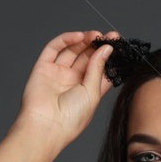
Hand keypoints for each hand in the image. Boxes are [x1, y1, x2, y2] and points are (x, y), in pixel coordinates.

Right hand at [18, 30, 117, 147]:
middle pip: (87, 58)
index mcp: (87, 92)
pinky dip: (66, 40)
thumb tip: (107, 49)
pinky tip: (79, 37)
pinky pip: (54, 49)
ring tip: (95, 35)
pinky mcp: (43, 68)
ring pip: (72, 51)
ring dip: (84, 41)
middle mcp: (72, 82)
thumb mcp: (92, 92)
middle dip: (97, 46)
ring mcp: (57, 74)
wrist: (46, 126)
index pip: (100, 70)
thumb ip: (98, 68)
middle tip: (108, 36)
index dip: (109, 57)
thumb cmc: (71, 118)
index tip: (117, 43)